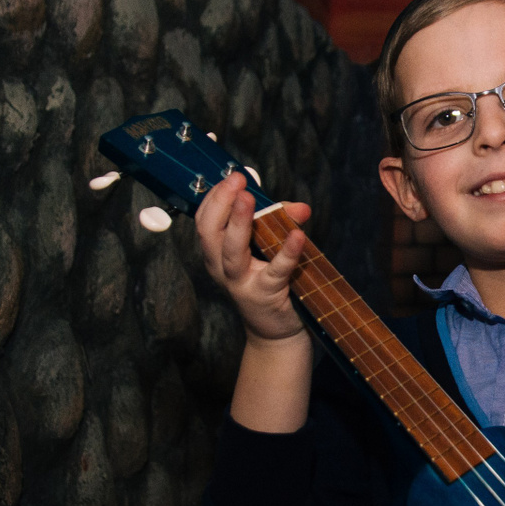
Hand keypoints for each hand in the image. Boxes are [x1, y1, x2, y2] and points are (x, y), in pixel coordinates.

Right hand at [193, 171, 312, 344]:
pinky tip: (297, 236)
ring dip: (239, 222)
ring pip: (232, 251)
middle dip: (221, 202)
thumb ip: (281, 224)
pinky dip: (286, 252)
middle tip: (236, 180)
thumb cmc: (269, 282)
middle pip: (210, 233)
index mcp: (216, 253)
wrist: (275, 330)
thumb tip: (300, 208)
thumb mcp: (269, 249)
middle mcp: (221, 268)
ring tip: (248, 199)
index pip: (204, 221)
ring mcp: (241, 283)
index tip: (232, 175)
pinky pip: (275, 271)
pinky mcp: (265, 295)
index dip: (215, 197)